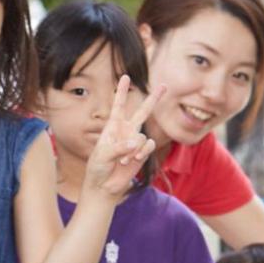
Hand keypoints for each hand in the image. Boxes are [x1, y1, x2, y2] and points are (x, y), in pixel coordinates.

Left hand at [83, 77, 163, 200]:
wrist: (104, 186)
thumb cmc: (98, 168)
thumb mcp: (102, 155)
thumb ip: (118, 147)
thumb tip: (136, 143)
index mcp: (113, 127)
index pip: (118, 105)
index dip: (121, 91)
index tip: (125, 76)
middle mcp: (126, 131)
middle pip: (143, 111)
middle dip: (154, 99)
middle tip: (165, 85)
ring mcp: (136, 142)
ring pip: (142, 137)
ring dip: (133, 150)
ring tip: (123, 161)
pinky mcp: (142, 153)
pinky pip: (148, 147)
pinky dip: (141, 153)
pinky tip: (133, 161)